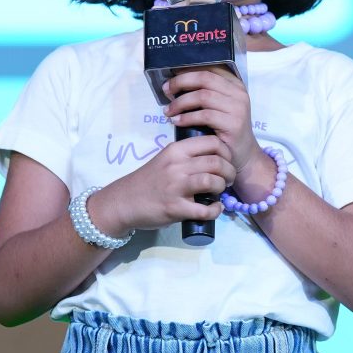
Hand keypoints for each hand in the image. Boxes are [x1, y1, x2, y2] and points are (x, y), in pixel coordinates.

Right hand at [94, 134, 237, 233]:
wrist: (123, 202)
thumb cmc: (149, 180)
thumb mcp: (166, 159)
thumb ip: (187, 156)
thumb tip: (217, 157)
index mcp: (176, 150)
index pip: (213, 142)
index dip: (227, 152)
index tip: (227, 161)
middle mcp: (176, 166)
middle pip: (217, 162)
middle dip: (230, 172)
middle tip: (228, 179)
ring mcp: (175, 187)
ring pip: (213, 182)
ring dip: (223, 188)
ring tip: (220, 192)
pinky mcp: (175, 208)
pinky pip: (204, 209)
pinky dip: (215, 210)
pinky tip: (214, 208)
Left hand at [163, 66, 256, 172]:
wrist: (242, 153)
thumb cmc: (224, 129)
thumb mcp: (219, 106)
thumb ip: (205, 92)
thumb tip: (176, 82)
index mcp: (235, 85)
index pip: (210, 68)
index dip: (188, 71)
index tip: (171, 77)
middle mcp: (239, 93)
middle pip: (205, 78)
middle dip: (181, 82)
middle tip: (166, 90)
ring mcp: (238, 108)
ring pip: (203, 96)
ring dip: (181, 102)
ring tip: (168, 111)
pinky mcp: (233, 124)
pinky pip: (205, 116)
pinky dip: (186, 117)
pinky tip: (177, 121)